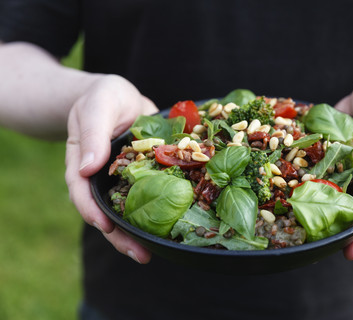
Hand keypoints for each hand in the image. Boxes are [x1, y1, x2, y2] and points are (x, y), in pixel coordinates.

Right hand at [65, 75, 157, 263]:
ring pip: (127, 211)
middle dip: (120, 236)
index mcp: (83, 162)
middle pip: (105, 211)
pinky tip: (174, 224)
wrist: (121, 98)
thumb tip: (87, 167)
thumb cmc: (103, 97)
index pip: (82, 191)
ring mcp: (123, 180)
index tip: (105, 227)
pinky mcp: (144, 178)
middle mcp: (101, 178)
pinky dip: (159, 211)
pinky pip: (150, 197)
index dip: (91, 211)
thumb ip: (93, 133)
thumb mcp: (98, 106)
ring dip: (139, 232)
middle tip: (140, 254)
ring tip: (155, 251)